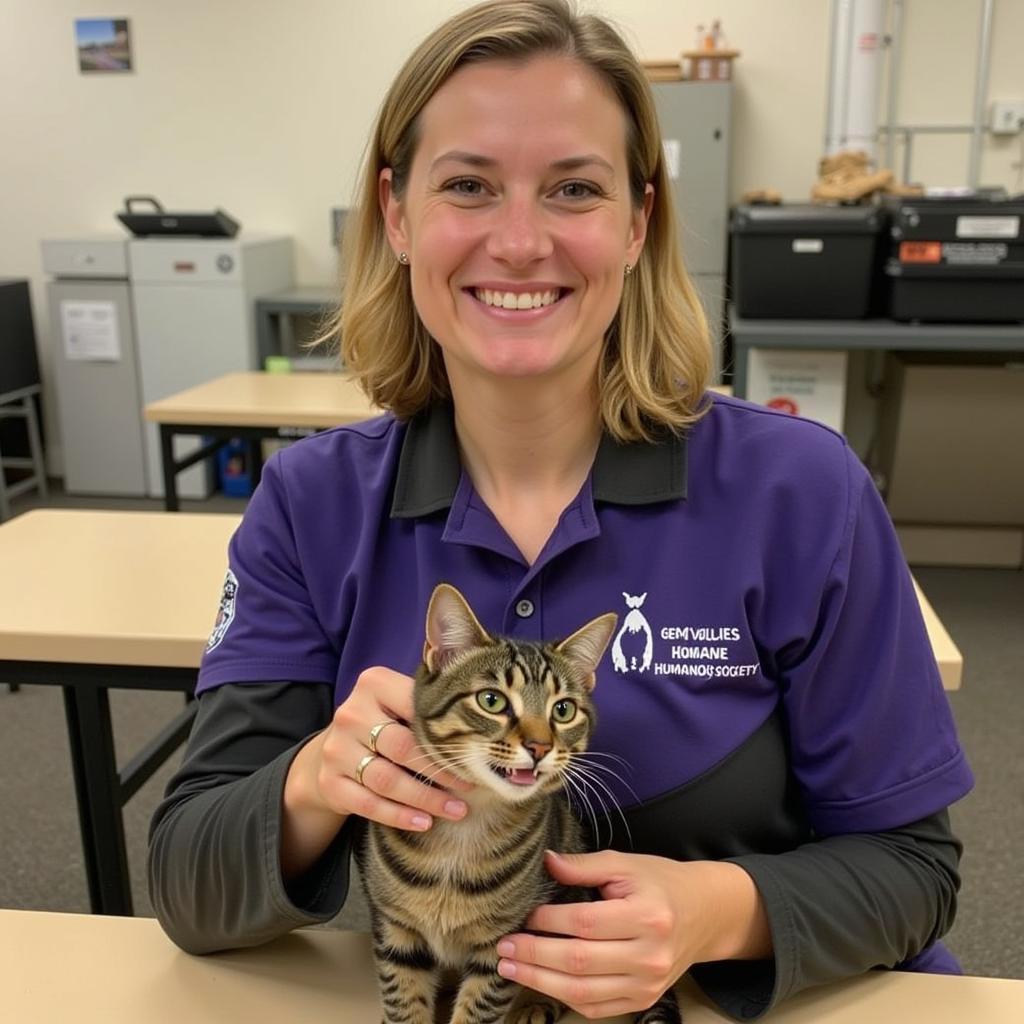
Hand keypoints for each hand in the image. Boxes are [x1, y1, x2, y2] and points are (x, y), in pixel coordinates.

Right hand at [282, 667, 471, 875]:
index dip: (446, 732)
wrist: (332, 751)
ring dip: (426, 799)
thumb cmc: (382, 723)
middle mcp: (350, 714)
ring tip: (456, 810)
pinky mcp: (330, 783)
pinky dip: (399, 815)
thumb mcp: (398, 702)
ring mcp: (336, 750)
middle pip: (402, 747)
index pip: (415, 706)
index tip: (475, 750)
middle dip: (441, 771)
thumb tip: (483, 726)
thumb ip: (427, 706)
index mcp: (373, 684)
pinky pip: (368, 804)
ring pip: (387, 780)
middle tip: (470, 786)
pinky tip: (424, 822)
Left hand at [495, 850, 769, 1019]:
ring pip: (583, 991)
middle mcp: (650, 956)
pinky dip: (564, 998)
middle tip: (503, 947)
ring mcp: (648, 985)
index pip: (585, 923)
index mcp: (648, 916)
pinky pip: (596, 1008)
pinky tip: (541, 983)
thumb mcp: (625, 864)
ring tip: (510, 967)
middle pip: (580, 962)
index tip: (523, 916)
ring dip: (540, 981)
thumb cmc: (659, 883)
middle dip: (535, 955)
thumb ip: (584, 866)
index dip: (549, 922)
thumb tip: (546, 862)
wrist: (704, 914)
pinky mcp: (644, 1001)